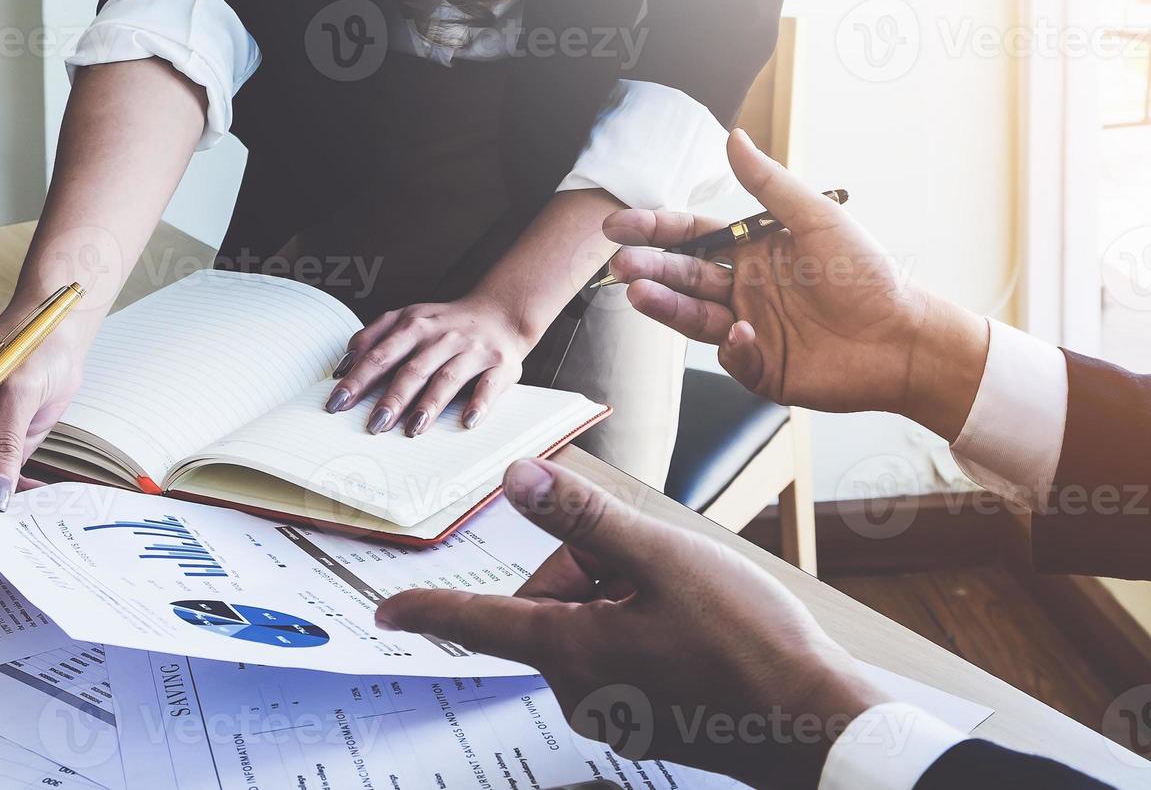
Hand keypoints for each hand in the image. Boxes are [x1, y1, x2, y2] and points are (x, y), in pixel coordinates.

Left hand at [325, 293, 533, 435]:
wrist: (501, 312)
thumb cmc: (445, 325)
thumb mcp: (407, 318)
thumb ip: (372, 337)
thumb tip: (342, 368)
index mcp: (414, 324)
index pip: (380, 354)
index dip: (358, 380)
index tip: (338, 403)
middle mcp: (442, 335)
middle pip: (412, 369)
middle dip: (392, 398)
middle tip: (374, 424)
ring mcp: (472, 350)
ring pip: (447, 378)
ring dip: (429, 404)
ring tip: (413, 429)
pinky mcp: (499, 364)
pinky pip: (489, 386)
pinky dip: (480, 404)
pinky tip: (467, 422)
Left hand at [376, 459, 887, 788]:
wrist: (817, 725)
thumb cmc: (749, 643)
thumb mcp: (661, 558)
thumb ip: (583, 518)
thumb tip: (515, 481)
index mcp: (572, 650)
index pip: (481, 625)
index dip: (431, 611)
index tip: (388, 612)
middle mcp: (582, 690)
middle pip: (553, 606)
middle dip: (594, 570)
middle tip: (658, 568)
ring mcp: (614, 713)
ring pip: (591, 628)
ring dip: (625, 599)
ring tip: (690, 603)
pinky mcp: (644, 723)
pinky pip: (621, 658)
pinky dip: (645, 630)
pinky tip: (697, 630)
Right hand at [604, 130, 987, 440]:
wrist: (904, 338)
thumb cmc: (870, 275)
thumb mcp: (819, 219)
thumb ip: (770, 183)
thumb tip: (734, 137)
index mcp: (754, 252)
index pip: (692, 237)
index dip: (655, 231)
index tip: (620, 226)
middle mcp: (744, 289)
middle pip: (684, 277)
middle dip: (649, 268)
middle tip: (620, 264)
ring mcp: (749, 329)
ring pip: (694, 316)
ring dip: (666, 305)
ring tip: (638, 293)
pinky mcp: (761, 368)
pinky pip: (733, 357)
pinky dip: (733, 347)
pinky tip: (741, 333)